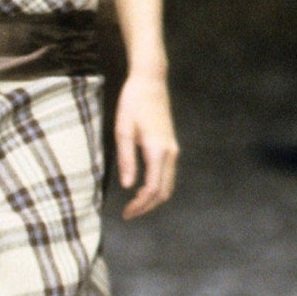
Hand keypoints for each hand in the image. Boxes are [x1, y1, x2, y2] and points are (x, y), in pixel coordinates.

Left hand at [114, 71, 178, 219]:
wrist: (151, 81)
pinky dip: (158, 187)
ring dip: (153, 198)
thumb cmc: (133, 103)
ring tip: (134, 204)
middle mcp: (170, 153)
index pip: (153, 188)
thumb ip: (126, 159)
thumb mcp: (123, 130)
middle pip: (164, 191)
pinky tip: (143, 188)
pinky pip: (168, 174)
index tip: (126, 213)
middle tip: (129, 214)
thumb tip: (128, 186)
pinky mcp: (171, 145)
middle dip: (147, 206)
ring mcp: (173, 149)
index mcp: (157, 150)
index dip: (140, 205)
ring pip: (168, 184)